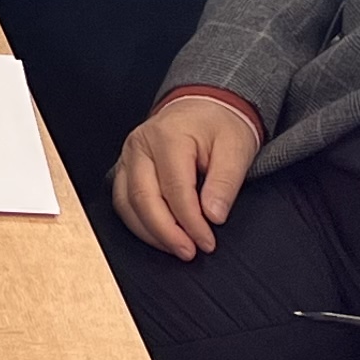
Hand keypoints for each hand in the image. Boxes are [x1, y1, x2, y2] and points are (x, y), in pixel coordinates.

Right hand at [113, 94, 263, 258]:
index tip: (207, 242)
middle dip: (166, 232)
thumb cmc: (219, 125)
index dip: (191, 222)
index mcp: (168, 136)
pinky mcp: (125, 167)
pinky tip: (158, 235)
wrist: (203, 107)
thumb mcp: (236, 149)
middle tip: (189, 252)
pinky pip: (122, 200)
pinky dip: (138, 222)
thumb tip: (213, 216)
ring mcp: (128, 156)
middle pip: (144, 198)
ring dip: (150, 232)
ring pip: (127, 202)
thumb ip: (225, 182)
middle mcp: (140, 145)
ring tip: (176, 248)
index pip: (175, 189)